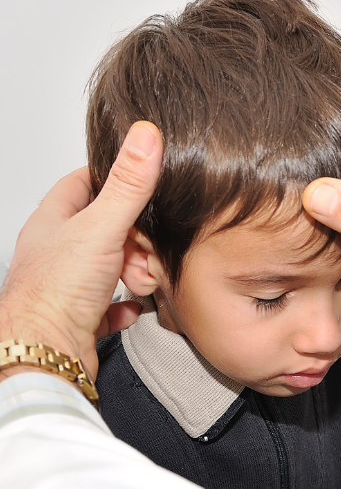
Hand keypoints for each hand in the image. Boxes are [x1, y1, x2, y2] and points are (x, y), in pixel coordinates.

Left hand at [0, 122, 162, 378]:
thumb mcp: (102, 227)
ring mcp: (66, 284)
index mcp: (53, 221)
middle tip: (147, 247)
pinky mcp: (78, 316)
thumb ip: (129, 184)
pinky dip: (126, 304)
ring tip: (141, 280)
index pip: (82, 183)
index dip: (113, 179)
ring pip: (110, 265)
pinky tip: (133, 306)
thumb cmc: (57, 293)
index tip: (141, 181)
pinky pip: (110, 304)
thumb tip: (146, 135)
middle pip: (105, 228)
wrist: (44, 353)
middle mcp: (57, 250)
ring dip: (135, 271)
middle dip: (136, 237)